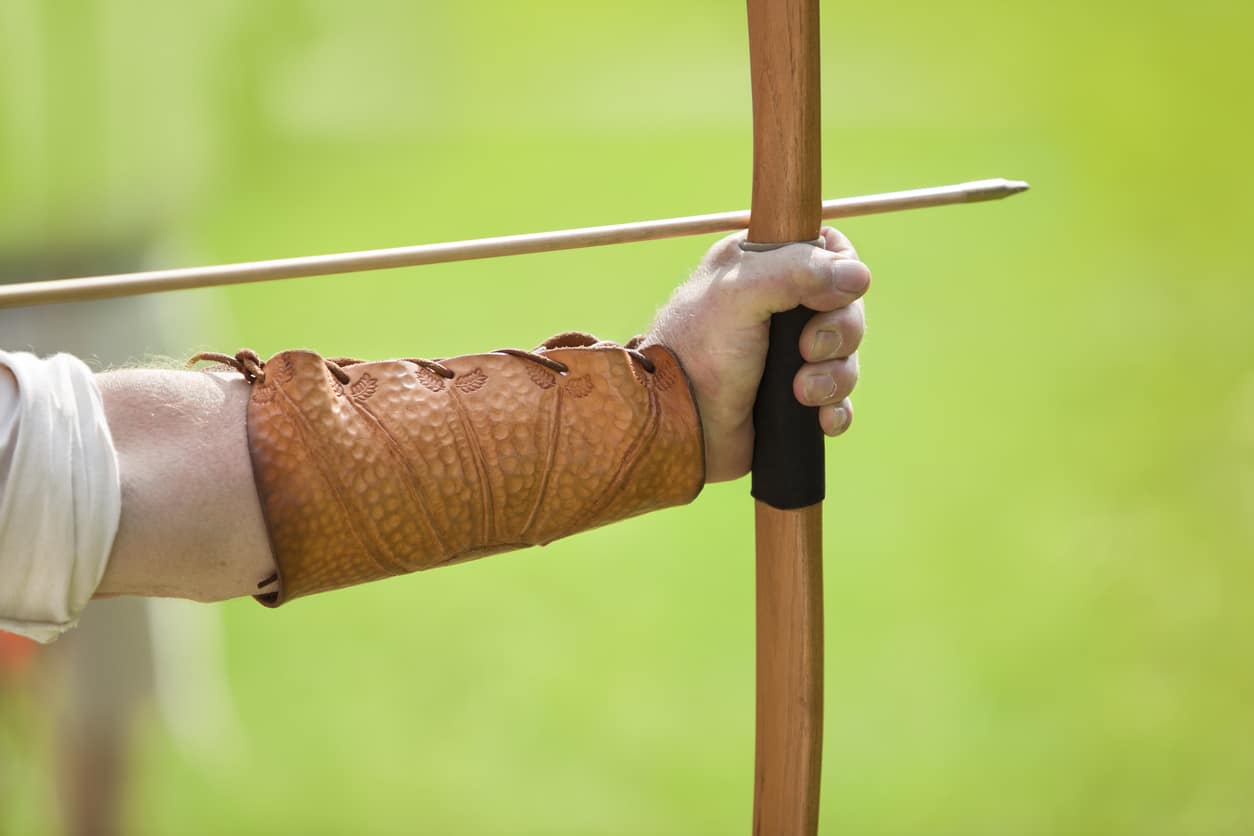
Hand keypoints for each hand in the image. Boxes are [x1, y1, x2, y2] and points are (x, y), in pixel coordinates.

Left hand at [647, 227, 869, 482]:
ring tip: (802, 392)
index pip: (827, 250)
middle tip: (807, 349)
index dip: (840, 270)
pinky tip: (821, 419)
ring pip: (847, 355)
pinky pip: (840, 399)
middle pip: (847, 306)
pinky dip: (836, 409)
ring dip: (835, 376)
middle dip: (839, 332)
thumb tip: (859, 275)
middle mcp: (778, 306)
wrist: (678, 428)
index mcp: (761, 266)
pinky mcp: (795, 398)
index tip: (831, 292)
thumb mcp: (740, 294)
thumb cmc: (697, 353)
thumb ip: (797, 271)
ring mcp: (788, 355)